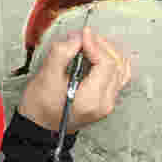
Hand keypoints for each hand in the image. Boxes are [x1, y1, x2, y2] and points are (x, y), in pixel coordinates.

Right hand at [17, 25, 136, 133]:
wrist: (40, 126)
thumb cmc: (40, 108)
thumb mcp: (46, 77)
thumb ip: (62, 54)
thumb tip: (77, 38)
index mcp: (90, 100)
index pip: (106, 65)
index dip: (95, 45)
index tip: (83, 35)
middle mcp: (104, 103)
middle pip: (116, 65)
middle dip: (101, 46)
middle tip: (85, 37)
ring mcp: (107, 103)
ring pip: (120, 69)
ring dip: (108, 52)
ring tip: (91, 44)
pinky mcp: (106, 100)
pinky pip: (119, 77)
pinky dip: (112, 62)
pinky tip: (102, 54)